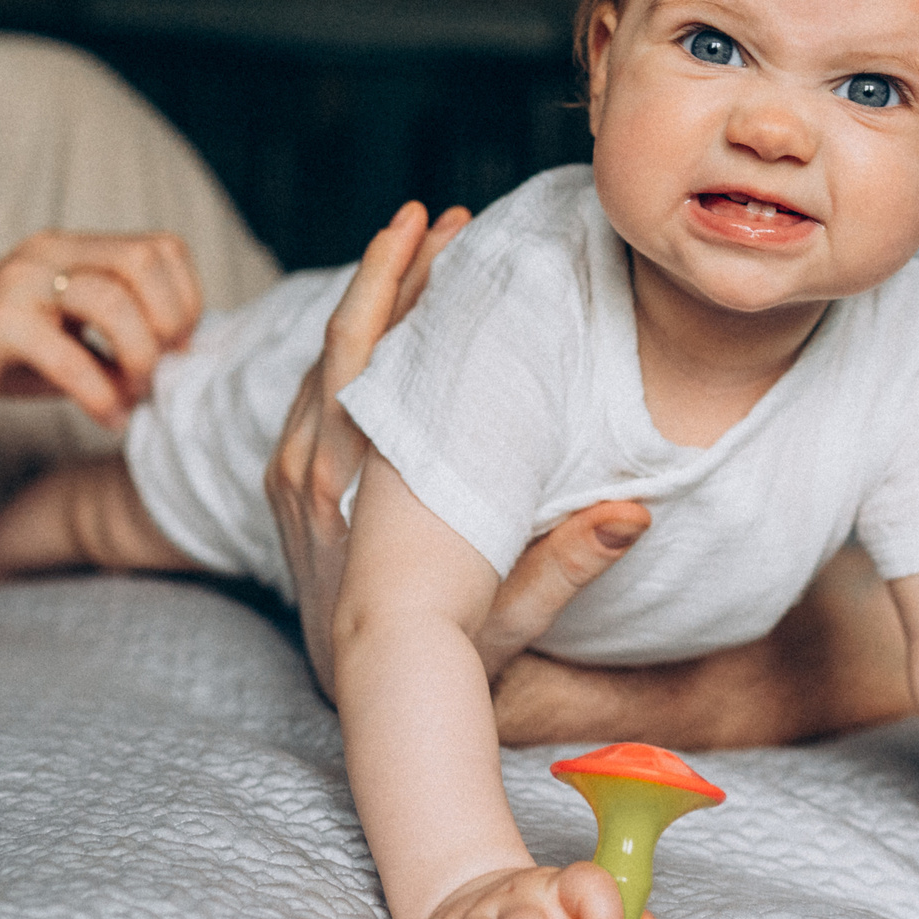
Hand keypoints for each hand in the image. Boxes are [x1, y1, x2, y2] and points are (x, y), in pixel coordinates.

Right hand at [0, 230, 204, 429]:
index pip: (160, 247)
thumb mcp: (71, 337)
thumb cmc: (3, 357)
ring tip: (134, 396)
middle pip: (143, 261)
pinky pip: (69, 355)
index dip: (185, 297)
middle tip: (162, 369)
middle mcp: (50, 253)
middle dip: (169, 320)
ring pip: (113, 301)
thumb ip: (121, 336)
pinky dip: (100, 393)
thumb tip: (182, 361)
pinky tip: (108, 418)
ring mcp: (22, 282)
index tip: (180, 346)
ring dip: (139, 358)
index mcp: (73, 248)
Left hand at [266, 201, 648, 679]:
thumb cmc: (448, 658)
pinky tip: (377, 330)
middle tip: (442, 217)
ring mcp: (291, 477)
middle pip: (344, 336)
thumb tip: (632, 514)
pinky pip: (306, 398)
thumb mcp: (513, 619)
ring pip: (322, 362)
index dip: (403, 280)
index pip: (371, 349)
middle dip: (392, 267)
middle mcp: (313, 467)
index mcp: (356, 479)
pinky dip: (341, 351)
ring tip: (416, 251)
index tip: (444, 230)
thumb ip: (567, 563)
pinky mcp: (286, 490)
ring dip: (368, 302)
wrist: (370, 701)